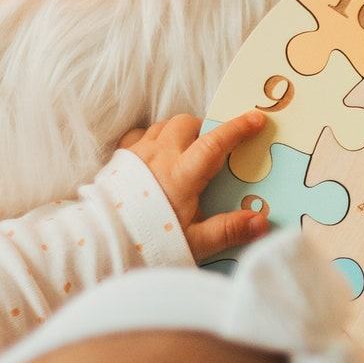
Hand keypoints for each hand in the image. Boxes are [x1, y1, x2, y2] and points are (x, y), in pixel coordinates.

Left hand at [118, 111, 269, 262]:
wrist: (102, 243)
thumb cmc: (150, 242)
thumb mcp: (195, 242)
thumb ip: (228, 230)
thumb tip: (261, 222)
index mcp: (182, 174)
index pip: (215, 142)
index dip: (237, 128)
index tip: (256, 119)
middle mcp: (159, 156)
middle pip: (187, 124)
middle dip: (204, 128)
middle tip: (214, 148)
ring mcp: (137, 154)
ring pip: (163, 125)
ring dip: (180, 131)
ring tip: (187, 151)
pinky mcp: (119, 159)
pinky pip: (139, 135)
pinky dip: (152, 138)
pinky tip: (157, 155)